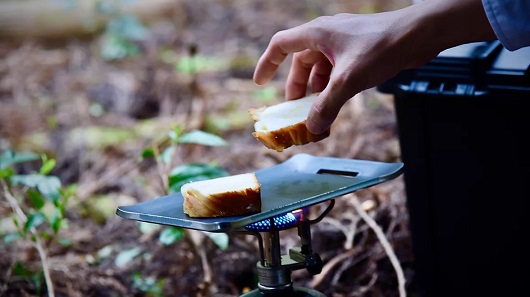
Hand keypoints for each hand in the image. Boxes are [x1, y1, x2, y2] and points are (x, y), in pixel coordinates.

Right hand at [253, 0, 494, 133]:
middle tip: (297, 111)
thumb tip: (312, 128)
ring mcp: (343, 44)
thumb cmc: (382, 46)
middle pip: (301, 63)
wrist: (418, 35)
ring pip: (320, 69)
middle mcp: (327, 36)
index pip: (281, 45)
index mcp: (317, 33)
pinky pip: (336, 71)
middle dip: (298, 88)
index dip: (267, 64)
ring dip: (317, 91)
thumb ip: (327, 105)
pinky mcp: (357, 52)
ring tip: (318, 112)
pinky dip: (332, 87)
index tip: (259, 83)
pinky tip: (337, 103)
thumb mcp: (348, 80)